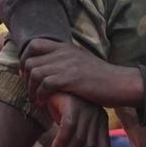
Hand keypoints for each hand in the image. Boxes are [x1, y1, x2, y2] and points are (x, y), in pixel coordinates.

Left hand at [20, 39, 143, 107]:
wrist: (120, 83)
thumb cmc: (101, 78)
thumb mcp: (81, 62)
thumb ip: (65, 61)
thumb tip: (47, 67)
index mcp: (66, 47)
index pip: (34, 44)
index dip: (25, 58)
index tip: (27, 73)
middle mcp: (64, 52)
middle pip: (30, 60)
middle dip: (26, 77)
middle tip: (31, 90)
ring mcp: (67, 64)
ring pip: (35, 73)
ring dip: (31, 89)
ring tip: (37, 99)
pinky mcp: (71, 78)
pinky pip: (45, 84)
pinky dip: (40, 95)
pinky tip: (44, 102)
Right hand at [44, 91, 109, 146]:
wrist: (54, 86)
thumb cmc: (64, 111)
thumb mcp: (76, 128)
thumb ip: (81, 144)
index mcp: (102, 125)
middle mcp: (98, 117)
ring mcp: (87, 109)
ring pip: (79, 139)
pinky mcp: (74, 104)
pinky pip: (69, 126)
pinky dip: (62, 139)